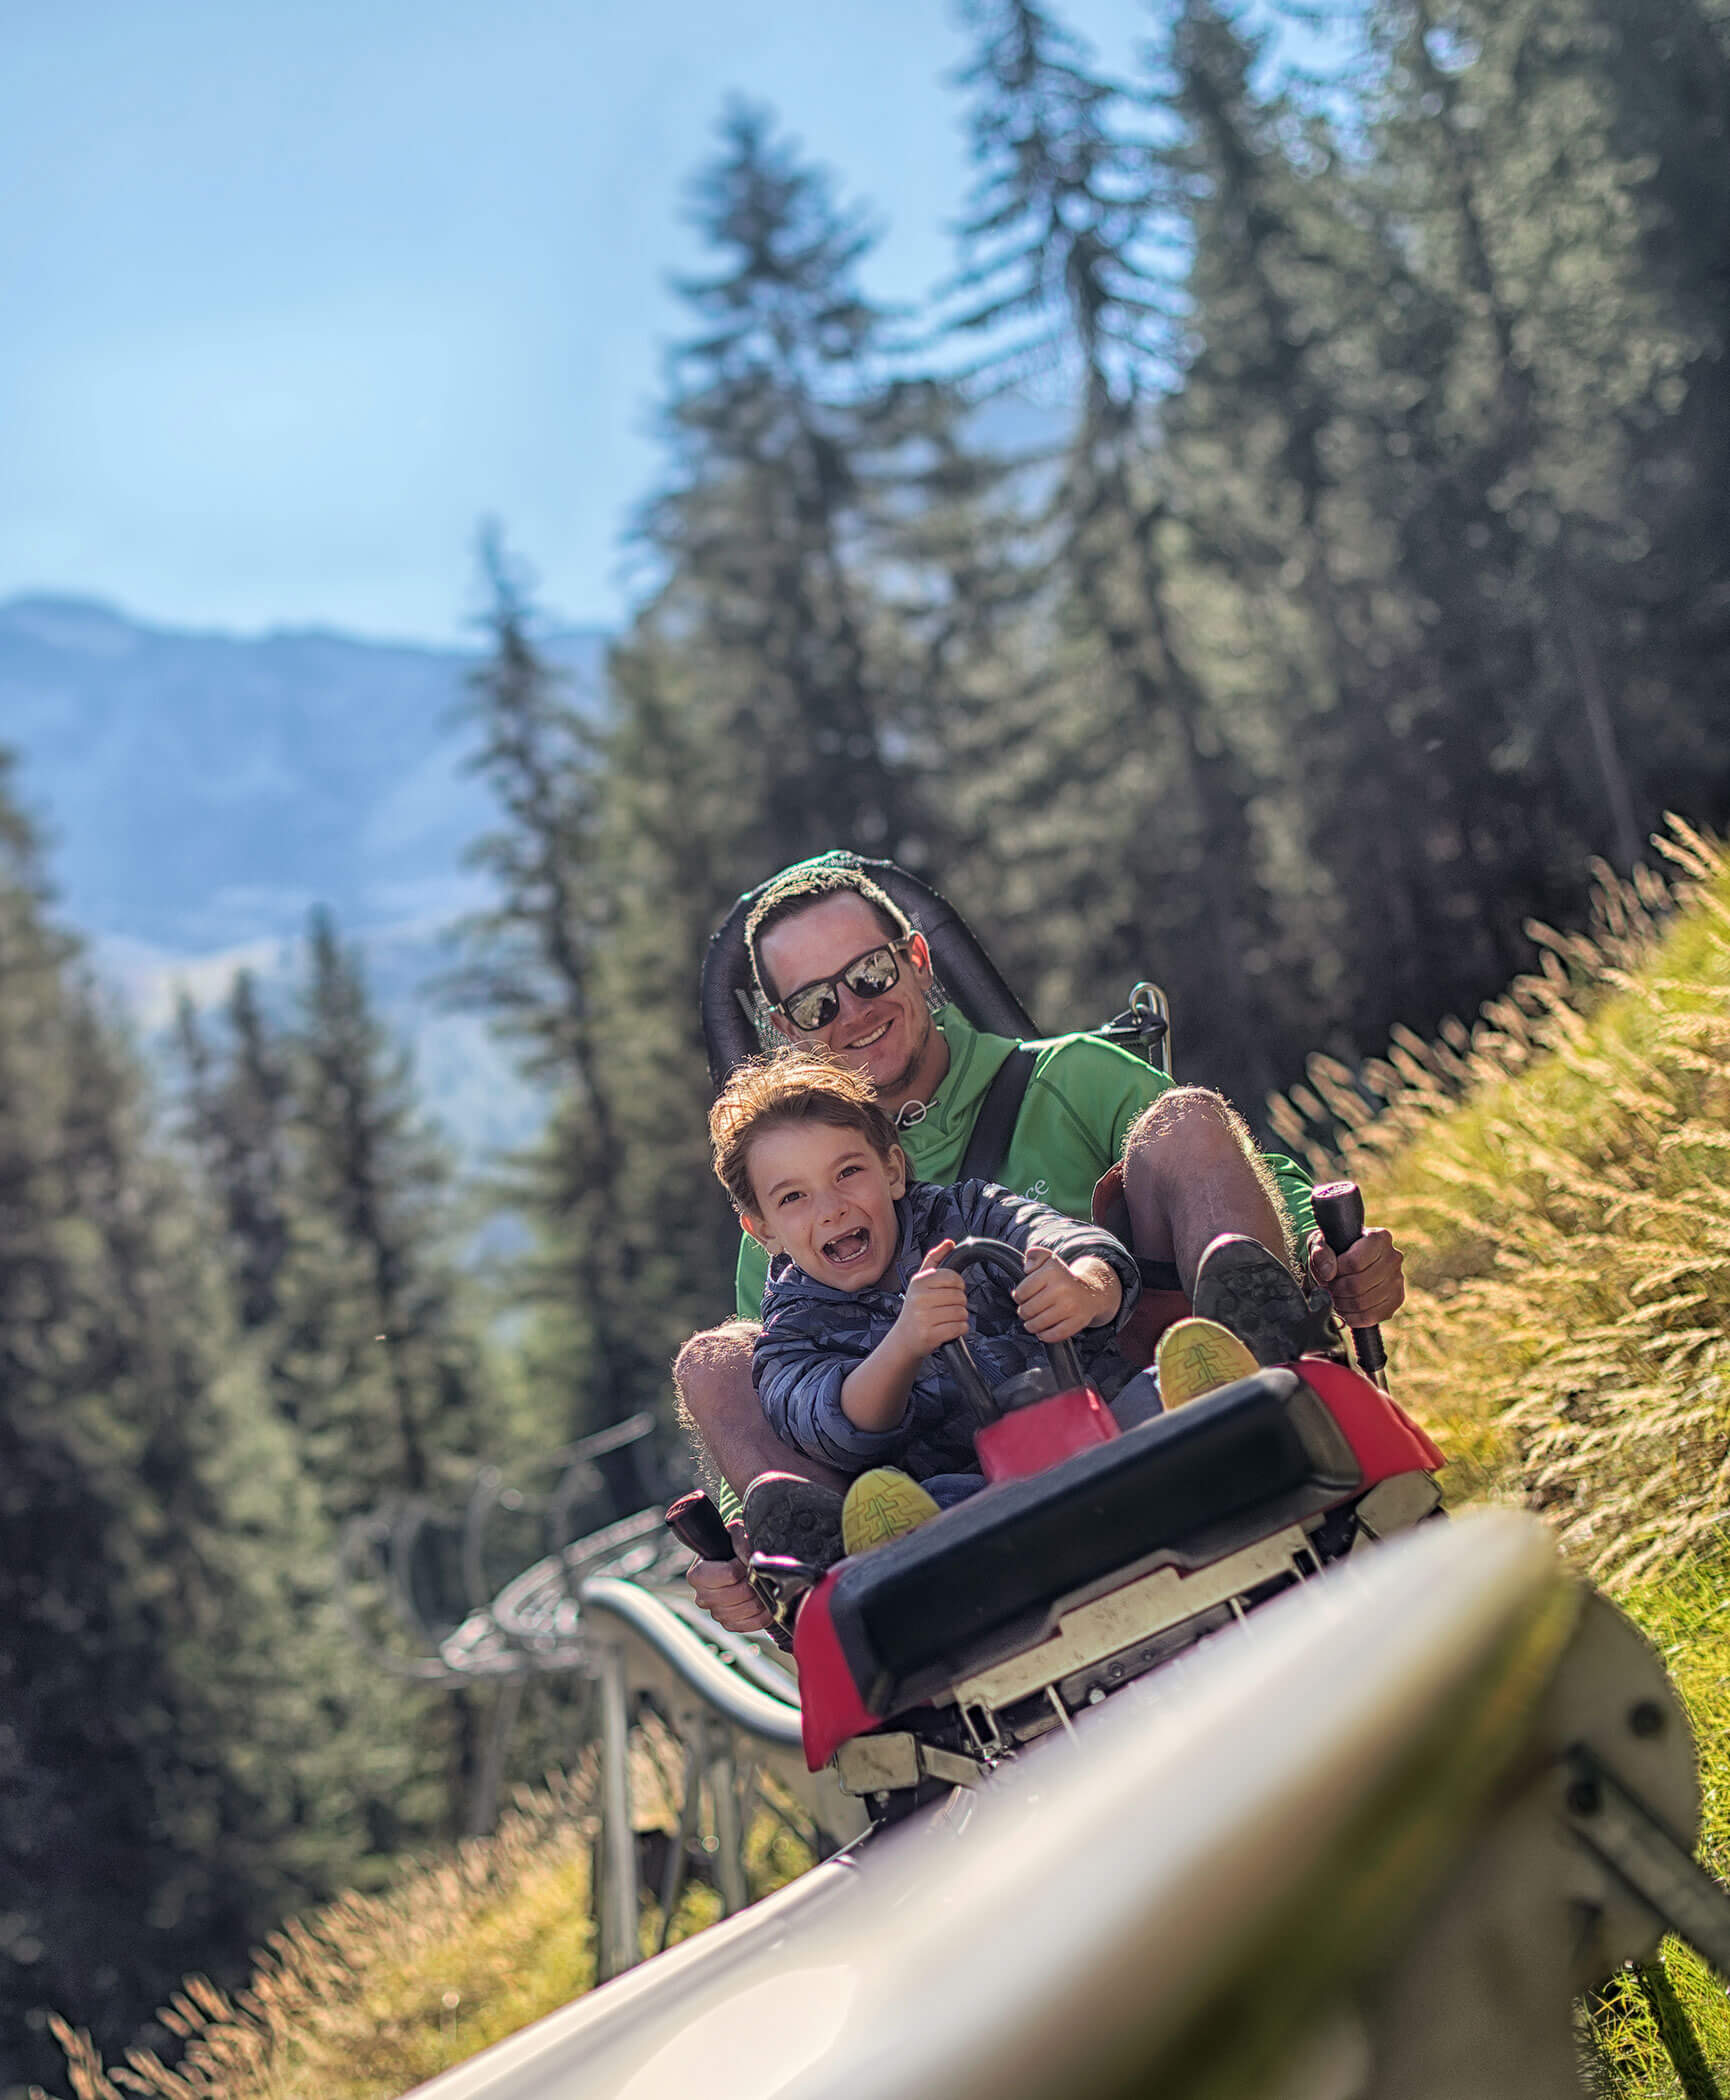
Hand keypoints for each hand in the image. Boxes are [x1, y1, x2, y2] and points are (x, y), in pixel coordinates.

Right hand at [685, 1517, 771, 1633]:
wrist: (733, 1563)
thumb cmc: (731, 1547)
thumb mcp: (734, 1534)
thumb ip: (740, 1539)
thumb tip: (750, 1557)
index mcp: (697, 1575)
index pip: (729, 1574)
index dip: (743, 1565)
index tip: (746, 1558)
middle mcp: (703, 1597)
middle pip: (740, 1592)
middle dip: (754, 1580)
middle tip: (759, 1571)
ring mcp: (716, 1613)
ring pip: (749, 1608)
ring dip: (762, 1594)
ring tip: (763, 1583)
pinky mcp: (730, 1624)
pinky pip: (753, 1622)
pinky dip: (765, 1612)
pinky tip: (767, 1599)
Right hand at [890, 1239, 971, 1357]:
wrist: (903, 1338)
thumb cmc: (915, 1308)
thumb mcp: (920, 1282)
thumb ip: (935, 1259)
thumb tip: (950, 1243)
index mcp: (919, 1282)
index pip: (954, 1277)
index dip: (958, 1285)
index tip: (949, 1291)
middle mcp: (919, 1298)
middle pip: (960, 1296)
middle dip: (959, 1303)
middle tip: (945, 1308)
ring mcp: (924, 1318)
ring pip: (962, 1312)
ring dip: (960, 1317)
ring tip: (945, 1318)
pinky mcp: (930, 1335)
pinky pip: (960, 1327)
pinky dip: (959, 1329)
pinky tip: (948, 1328)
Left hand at [1013, 1246, 1122, 1340]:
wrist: (1092, 1291)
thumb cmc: (1063, 1278)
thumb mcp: (1049, 1259)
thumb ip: (1034, 1255)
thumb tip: (1026, 1268)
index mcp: (1052, 1272)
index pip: (1021, 1292)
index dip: (1018, 1297)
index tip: (1022, 1297)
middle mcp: (1062, 1288)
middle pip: (1027, 1310)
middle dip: (1023, 1312)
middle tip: (1027, 1311)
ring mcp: (1071, 1306)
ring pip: (1038, 1324)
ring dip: (1031, 1326)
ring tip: (1031, 1322)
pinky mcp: (1078, 1321)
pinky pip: (1055, 1334)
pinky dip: (1045, 1336)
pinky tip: (1042, 1332)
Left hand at [1307, 1226, 1405, 1327]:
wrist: (1349, 1261)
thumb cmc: (1335, 1250)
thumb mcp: (1322, 1244)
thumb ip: (1321, 1253)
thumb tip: (1328, 1273)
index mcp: (1379, 1238)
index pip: (1354, 1263)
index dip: (1335, 1273)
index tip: (1327, 1273)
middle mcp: (1394, 1258)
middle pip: (1357, 1285)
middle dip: (1336, 1290)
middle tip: (1327, 1288)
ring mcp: (1398, 1280)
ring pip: (1363, 1302)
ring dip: (1342, 1304)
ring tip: (1334, 1297)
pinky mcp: (1396, 1300)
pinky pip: (1371, 1317)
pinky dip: (1352, 1317)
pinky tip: (1344, 1309)